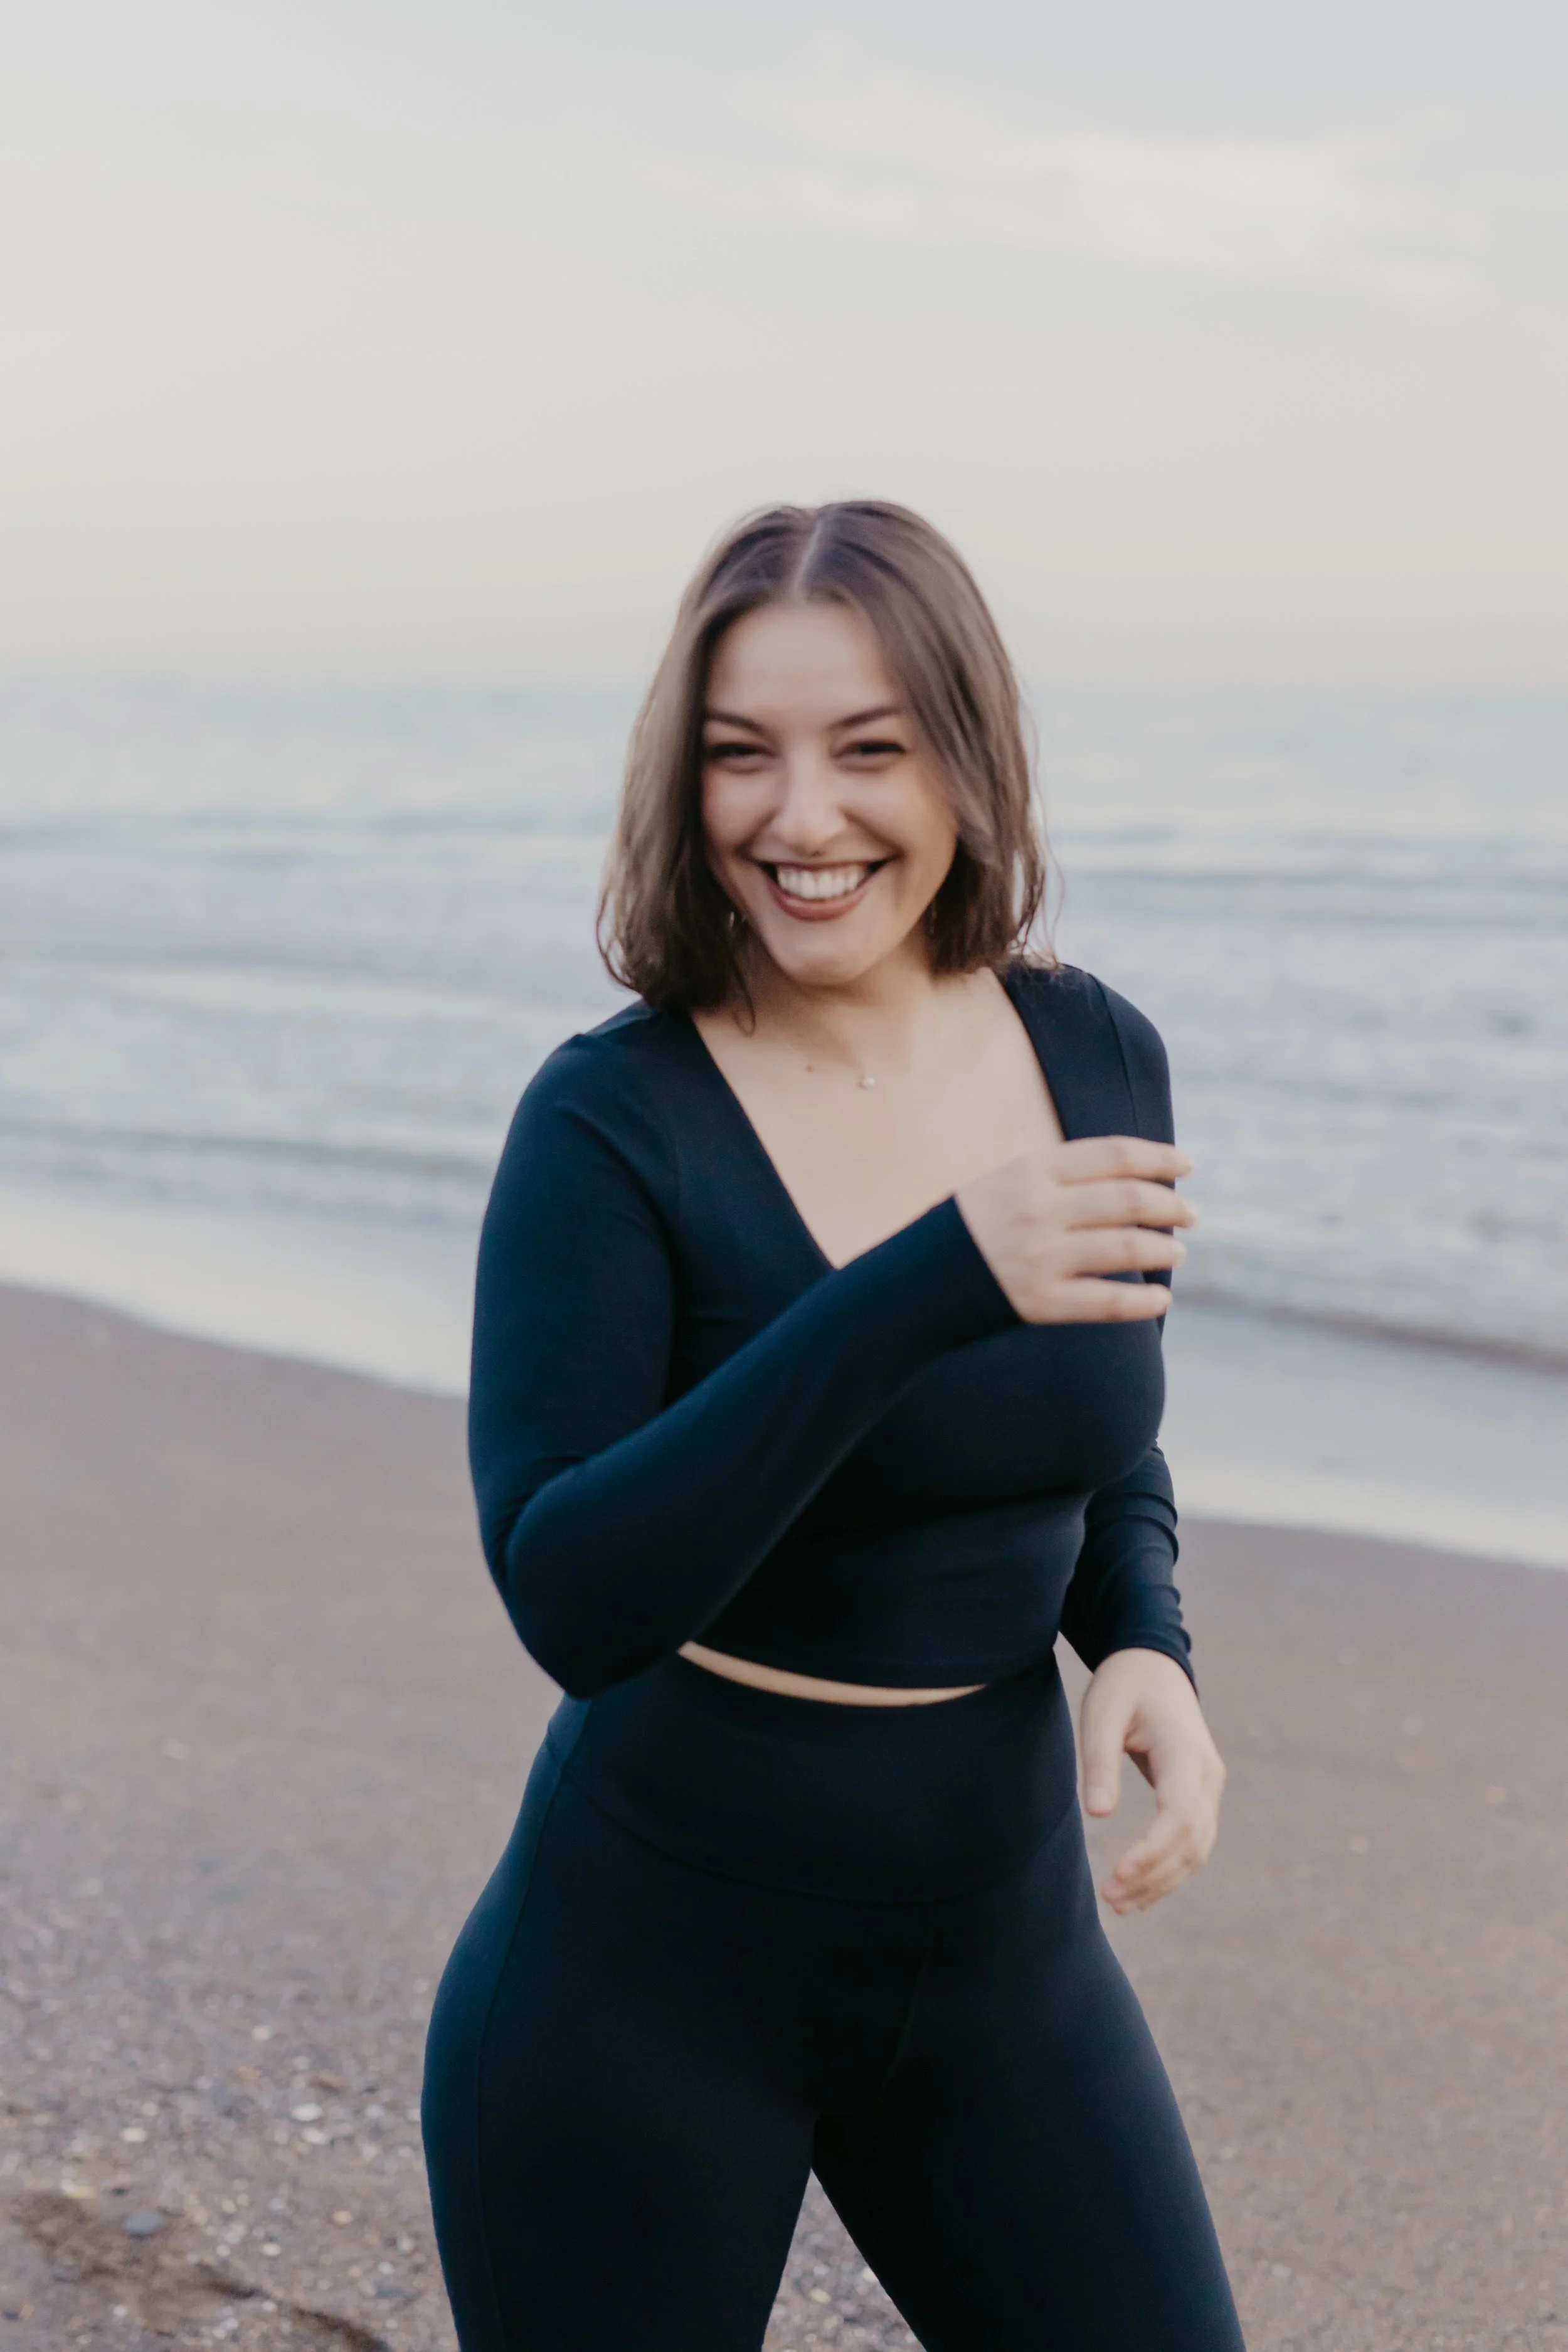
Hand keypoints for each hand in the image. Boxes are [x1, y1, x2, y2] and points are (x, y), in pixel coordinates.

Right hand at [955, 1137, 1195, 1324]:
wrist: (916, 1281)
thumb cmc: (974, 1227)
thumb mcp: (1008, 1182)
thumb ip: (1063, 1176)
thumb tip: (1134, 1180)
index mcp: (1031, 1170)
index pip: (1112, 1154)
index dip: (1158, 1158)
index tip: (1186, 1166)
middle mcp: (1039, 1209)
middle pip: (1127, 1199)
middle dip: (1169, 1205)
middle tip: (1191, 1213)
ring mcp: (1040, 1257)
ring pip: (1126, 1248)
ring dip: (1162, 1249)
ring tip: (1177, 1253)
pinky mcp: (1040, 1302)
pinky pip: (1108, 1302)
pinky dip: (1143, 1301)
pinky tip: (1161, 1299)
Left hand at [1079, 1648, 1225, 1914]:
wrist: (1153, 1663)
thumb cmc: (1123, 1686)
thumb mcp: (1101, 1715)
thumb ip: (1100, 1763)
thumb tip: (1099, 1815)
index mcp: (1186, 1754)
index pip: (1178, 1817)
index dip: (1151, 1853)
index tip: (1117, 1875)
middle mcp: (1208, 1776)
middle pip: (1191, 1843)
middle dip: (1153, 1877)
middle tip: (1109, 1898)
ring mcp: (1209, 1786)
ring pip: (1197, 1850)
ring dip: (1162, 1881)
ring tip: (1119, 1902)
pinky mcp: (1200, 1794)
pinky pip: (1193, 1842)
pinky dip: (1170, 1870)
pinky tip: (1139, 1889)